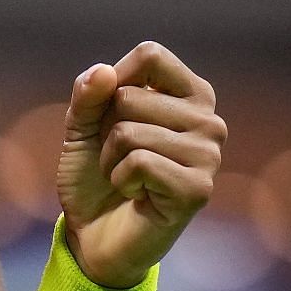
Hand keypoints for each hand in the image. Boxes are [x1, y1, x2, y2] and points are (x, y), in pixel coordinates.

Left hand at [56, 41, 225, 288]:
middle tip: (120, 157)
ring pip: (130, 132)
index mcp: (190, 95)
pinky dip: (121, 179)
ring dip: (111, 158)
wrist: (93, 235)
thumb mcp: (82, 126)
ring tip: (127, 177)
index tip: (108, 113)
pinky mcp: (198, 189)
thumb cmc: (95, 175)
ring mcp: (209, 155)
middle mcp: (208, 121)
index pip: (151, 56)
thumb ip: (88, 94)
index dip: (113, 80)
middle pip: (131, 95)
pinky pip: (139, 162)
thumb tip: (104, 72)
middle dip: (107, 129)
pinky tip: (136, 194)